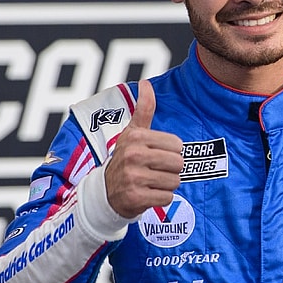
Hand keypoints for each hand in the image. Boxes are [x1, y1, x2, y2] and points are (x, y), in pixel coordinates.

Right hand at [103, 79, 183, 217]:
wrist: (104, 192)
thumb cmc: (125, 159)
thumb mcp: (132, 132)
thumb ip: (143, 109)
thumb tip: (145, 83)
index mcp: (135, 137)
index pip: (177, 145)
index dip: (171, 152)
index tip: (156, 155)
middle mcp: (132, 155)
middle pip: (178, 163)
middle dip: (171, 169)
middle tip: (155, 171)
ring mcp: (133, 177)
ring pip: (174, 181)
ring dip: (166, 184)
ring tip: (151, 182)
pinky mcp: (135, 198)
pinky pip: (167, 198)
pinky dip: (161, 198)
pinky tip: (147, 194)